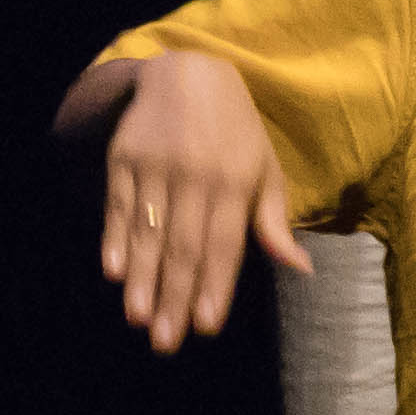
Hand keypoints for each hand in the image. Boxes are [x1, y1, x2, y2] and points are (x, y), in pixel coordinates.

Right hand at [96, 51, 308, 350]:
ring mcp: (157, 165)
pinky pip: (119, 204)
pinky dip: (115, 238)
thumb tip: (301, 268)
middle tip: (166, 342)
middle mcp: (196, 175)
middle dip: (175, 296)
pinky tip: (114, 270)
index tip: (207, 325)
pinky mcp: (125, 157)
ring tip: (138, 317)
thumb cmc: (235, 133)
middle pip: (184, 245)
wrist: (188, 71)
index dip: (215, 285)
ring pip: (149, 230)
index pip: (224, 243)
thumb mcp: (264, 168)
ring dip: (142, 277)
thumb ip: (273, 221)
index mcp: (236, 181)